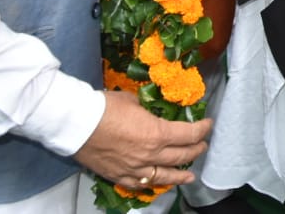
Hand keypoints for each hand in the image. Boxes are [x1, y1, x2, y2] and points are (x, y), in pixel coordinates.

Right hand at [74, 91, 211, 189]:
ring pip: (164, 176)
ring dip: (180, 176)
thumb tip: (150, 111)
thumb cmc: (104, 107)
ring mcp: (135, 168)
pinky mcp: (119, 176)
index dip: (202, 129)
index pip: (189, 134)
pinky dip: (152, 183)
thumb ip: (147, 110)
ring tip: (190, 176)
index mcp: (157, 134)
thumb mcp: (133, 101)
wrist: (76, 124)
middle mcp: (150, 154)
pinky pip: (140, 184)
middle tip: (202, 146)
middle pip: (181, 156)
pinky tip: (158, 183)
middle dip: (195, 150)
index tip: (208, 125)